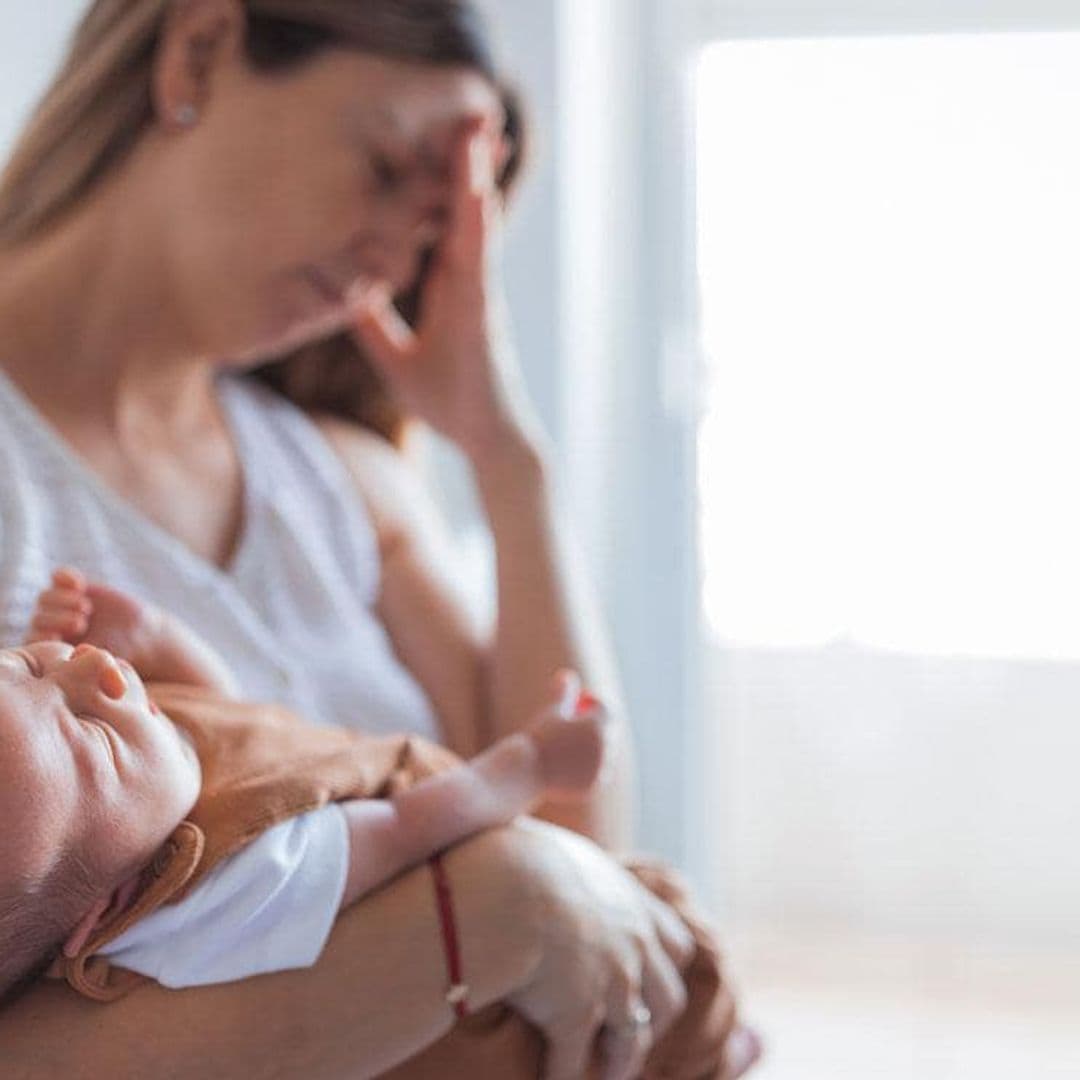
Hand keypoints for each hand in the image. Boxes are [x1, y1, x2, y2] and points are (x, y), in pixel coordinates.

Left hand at [26, 567, 161, 666]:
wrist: (142, 636)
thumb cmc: (124, 653)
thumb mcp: (104, 659)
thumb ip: (85, 657)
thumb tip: (73, 653)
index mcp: (51, 651)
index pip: (34, 642)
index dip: (41, 637)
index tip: (57, 637)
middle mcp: (51, 628)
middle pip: (38, 619)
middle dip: (56, 620)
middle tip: (80, 623)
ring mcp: (61, 607)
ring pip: (45, 598)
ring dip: (62, 601)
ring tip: (85, 608)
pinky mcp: (75, 588)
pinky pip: (59, 577)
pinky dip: (65, 577)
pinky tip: (79, 585)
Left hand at [352, 119, 538, 460]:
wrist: (483, 437)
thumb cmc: (448, 399)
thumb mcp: (394, 358)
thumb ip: (374, 325)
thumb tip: (344, 297)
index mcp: (447, 286)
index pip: (436, 223)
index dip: (431, 182)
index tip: (422, 138)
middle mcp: (466, 280)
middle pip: (461, 210)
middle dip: (459, 161)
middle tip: (459, 108)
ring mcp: (479, 292)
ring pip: (476, 223)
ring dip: (474, 175)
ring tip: (473, 128)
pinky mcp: (487, 311)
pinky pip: (482, 258)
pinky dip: (479, 221)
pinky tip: (477, 189)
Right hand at [499, 819, 696, 1079]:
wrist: (505, 885)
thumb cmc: (515, 852)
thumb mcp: (553, 846)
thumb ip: (563, 861)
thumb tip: (540, 853)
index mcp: (630, 899)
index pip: (673, 940)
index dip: (661, 962)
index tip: (644, 975)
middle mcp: (633, 944)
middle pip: (668, 996)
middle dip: (651, 1017)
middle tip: (628, 1029)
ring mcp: (612, 985)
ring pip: (633, 1041)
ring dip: (619, 1060)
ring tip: (604, 1074)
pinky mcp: (578, 1019)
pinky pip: (574, 1066)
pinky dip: (563, 1076)